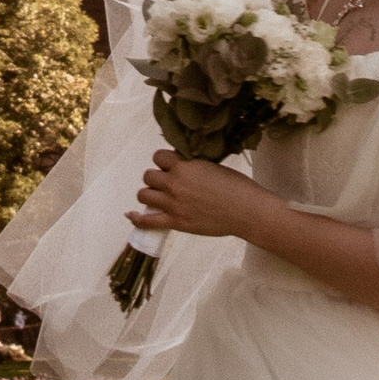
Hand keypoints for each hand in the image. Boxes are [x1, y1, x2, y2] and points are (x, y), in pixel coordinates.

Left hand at [130, 149, 267, 241]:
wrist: (246, 211)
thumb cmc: (236, 186)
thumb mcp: (213, 166)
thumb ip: (194, 166)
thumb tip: (184, 164)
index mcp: (185, 167)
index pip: (158, 156)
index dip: (163, 161)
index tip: (171, 166)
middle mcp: (174, 184)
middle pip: (148, 176)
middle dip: (156, 178)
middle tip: (168, 183)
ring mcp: (173, 204)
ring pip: (143, 195)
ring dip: (149, 194)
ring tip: (159, 197)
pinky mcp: (175, 222)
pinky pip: (146, 221)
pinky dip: (137, 219)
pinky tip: (132, 215)